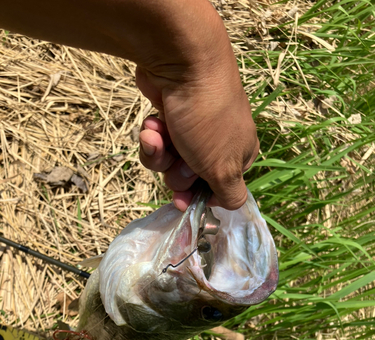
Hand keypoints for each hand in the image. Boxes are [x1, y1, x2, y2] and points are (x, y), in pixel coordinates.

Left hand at [137, 62, 258, 211]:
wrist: (182, 63)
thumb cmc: (208, 119)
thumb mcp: (224, 167)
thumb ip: (230, 193)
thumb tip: (234, 206)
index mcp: (238, 157)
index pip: (218, 190)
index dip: (199, 196)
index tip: (186, 200)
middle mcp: (217, 145)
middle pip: (189, 180)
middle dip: (177, 174)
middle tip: (180, 161)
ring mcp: (192, 131)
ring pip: (168, 164)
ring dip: (160, 155)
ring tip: (160, 138)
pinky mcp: (170, 120)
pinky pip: (156, 144)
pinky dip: (152, 138)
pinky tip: (153, 125)